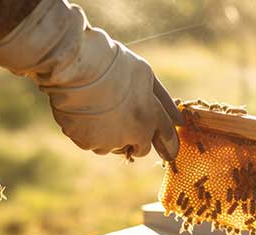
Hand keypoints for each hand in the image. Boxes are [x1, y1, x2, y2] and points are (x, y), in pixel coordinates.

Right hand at [0, 0, 183, 159]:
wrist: (76, 66)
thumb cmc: (114, 65)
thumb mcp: (147, 76)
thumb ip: (164, 101)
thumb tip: (179, 122)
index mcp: (150, 117)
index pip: (166, 138)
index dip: (167, 143)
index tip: (168, 148)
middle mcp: (132, 134)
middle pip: (141, 149)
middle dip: (137, 140)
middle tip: (124, 120)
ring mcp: (108, 141)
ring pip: (113, 147)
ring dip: (110, 136)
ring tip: (99, 109)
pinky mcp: (86, 142)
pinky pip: (90, 142)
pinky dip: (88, 132)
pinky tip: (83, 111)